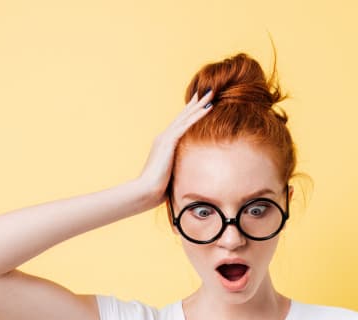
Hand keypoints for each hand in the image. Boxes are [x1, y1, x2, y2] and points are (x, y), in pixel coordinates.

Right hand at [135, 88, 213, 208]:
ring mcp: (165, 139)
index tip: (199, 103)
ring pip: (185, 117)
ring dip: (199, 105)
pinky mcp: (168, 143)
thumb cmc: (157, 189)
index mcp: (164, 145)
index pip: (179, 125)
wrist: (145, 191)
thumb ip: (178, 169)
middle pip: (183, 116)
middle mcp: (164, 138)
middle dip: (195, 103)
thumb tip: (187, 173)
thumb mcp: (171, 175)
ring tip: (211, 93)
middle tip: (207, 91)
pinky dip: (197, 116)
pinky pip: (186, 125)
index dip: (189, 113)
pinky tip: (207, 108)